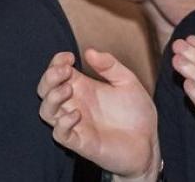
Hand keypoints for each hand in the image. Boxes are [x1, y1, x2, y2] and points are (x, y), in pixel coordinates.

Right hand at [37, 49, 159, 179]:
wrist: (149, 143)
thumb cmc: (136, 114)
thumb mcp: (128, 82)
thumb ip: (110, 65)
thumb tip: (89, 51)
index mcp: (83, 87)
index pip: (57, 72)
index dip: (57, 62)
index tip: (70, 57)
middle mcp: (75, 104)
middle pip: (45, 90)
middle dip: (49, 77)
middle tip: (65, 70)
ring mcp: (76, 124)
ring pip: (46, 111)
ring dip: (52, 98)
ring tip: (68, 89)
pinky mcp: (81, 142)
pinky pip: (59, 134)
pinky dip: (63, 123)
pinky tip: (77, 115)